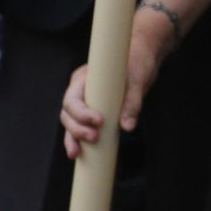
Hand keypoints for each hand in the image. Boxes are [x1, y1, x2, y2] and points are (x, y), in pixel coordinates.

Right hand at [59, 25, 162, 157]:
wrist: (142, 56)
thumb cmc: (137, 62)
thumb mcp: (138, 80)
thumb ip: (133, 102)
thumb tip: (127, 127)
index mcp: (84, 77)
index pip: (73, 98)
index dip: (81, 113)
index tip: (99, 121)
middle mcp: (80, 89)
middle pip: (68, 113)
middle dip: (77, 128)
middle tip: (94, 137)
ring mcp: (85, 100)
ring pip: (70, 122)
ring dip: (73, 137)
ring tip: (78, 152)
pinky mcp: (93, 110)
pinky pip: (80, 126)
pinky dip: (78, 139)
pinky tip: (78, 154)